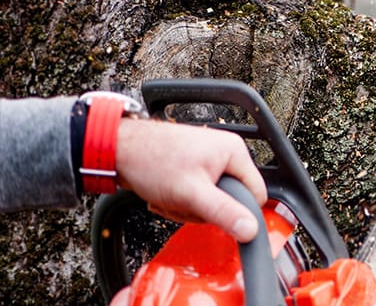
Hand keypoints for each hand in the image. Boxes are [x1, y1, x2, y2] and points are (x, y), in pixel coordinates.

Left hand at [114, 118, 266, 242]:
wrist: (117, 149)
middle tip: (184, 202)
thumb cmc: (150, 160)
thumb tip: (251, 230)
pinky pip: (197, 196)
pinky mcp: (193, 168)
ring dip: (188, 207)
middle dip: (204, 209)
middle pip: (231, 200)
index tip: (213, 213)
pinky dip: (180, 201)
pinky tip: (165, 195)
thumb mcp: (192, 193)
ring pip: (211, 201)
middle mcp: (225, 153)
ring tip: (170, 197)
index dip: (237, 211)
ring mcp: (208, 160)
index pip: (256, 194)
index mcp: (234, 152)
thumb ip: (224, 212)